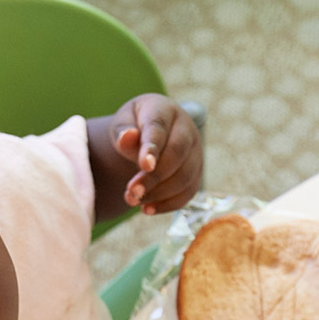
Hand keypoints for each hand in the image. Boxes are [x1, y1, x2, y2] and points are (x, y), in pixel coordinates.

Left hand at [109, 94, 203, 214]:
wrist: (149, 133)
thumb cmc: (134, 126)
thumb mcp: (122, 123)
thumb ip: (122, 131)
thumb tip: (127, 138)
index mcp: (164, 111)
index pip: (160, 128)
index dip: (153, 147)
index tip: (144, 165)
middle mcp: (186, 130)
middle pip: (177, 154)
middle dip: (154, 177)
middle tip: (132, 192)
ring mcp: (195, 152)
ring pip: (185, 177)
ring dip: (159, 193)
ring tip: (133, 200)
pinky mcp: (196, 174)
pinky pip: (188, 193)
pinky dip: (168, 204)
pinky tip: (147, 209)